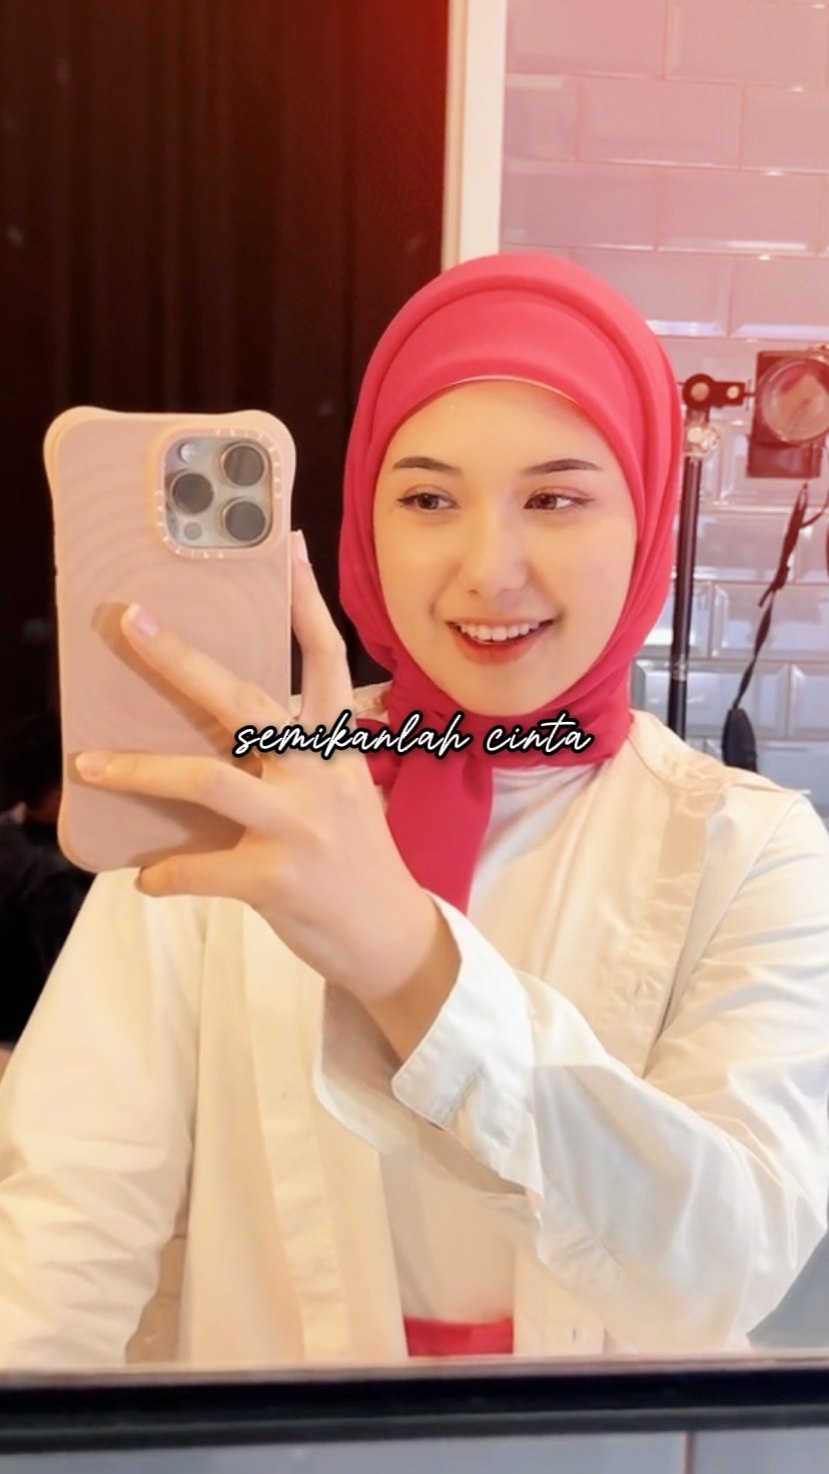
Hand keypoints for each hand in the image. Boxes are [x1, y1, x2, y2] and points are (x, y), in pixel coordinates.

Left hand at [76, 532, 458, 1040]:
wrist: (392, 937)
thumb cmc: (356, 860)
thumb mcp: (341, 793)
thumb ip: (295, 757)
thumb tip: (229, 726)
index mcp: (335, 748)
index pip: (326, 659)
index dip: (305, 602)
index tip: (286, 546)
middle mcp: (319, 774)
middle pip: (246, 701)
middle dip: (182, 659)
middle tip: (132, 621)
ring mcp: (300, 826)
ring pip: (209, 778)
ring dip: (141, 768)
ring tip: (90, 763)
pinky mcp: (278, 879)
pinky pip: (202, 867)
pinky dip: (167, 873)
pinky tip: (146, 878)